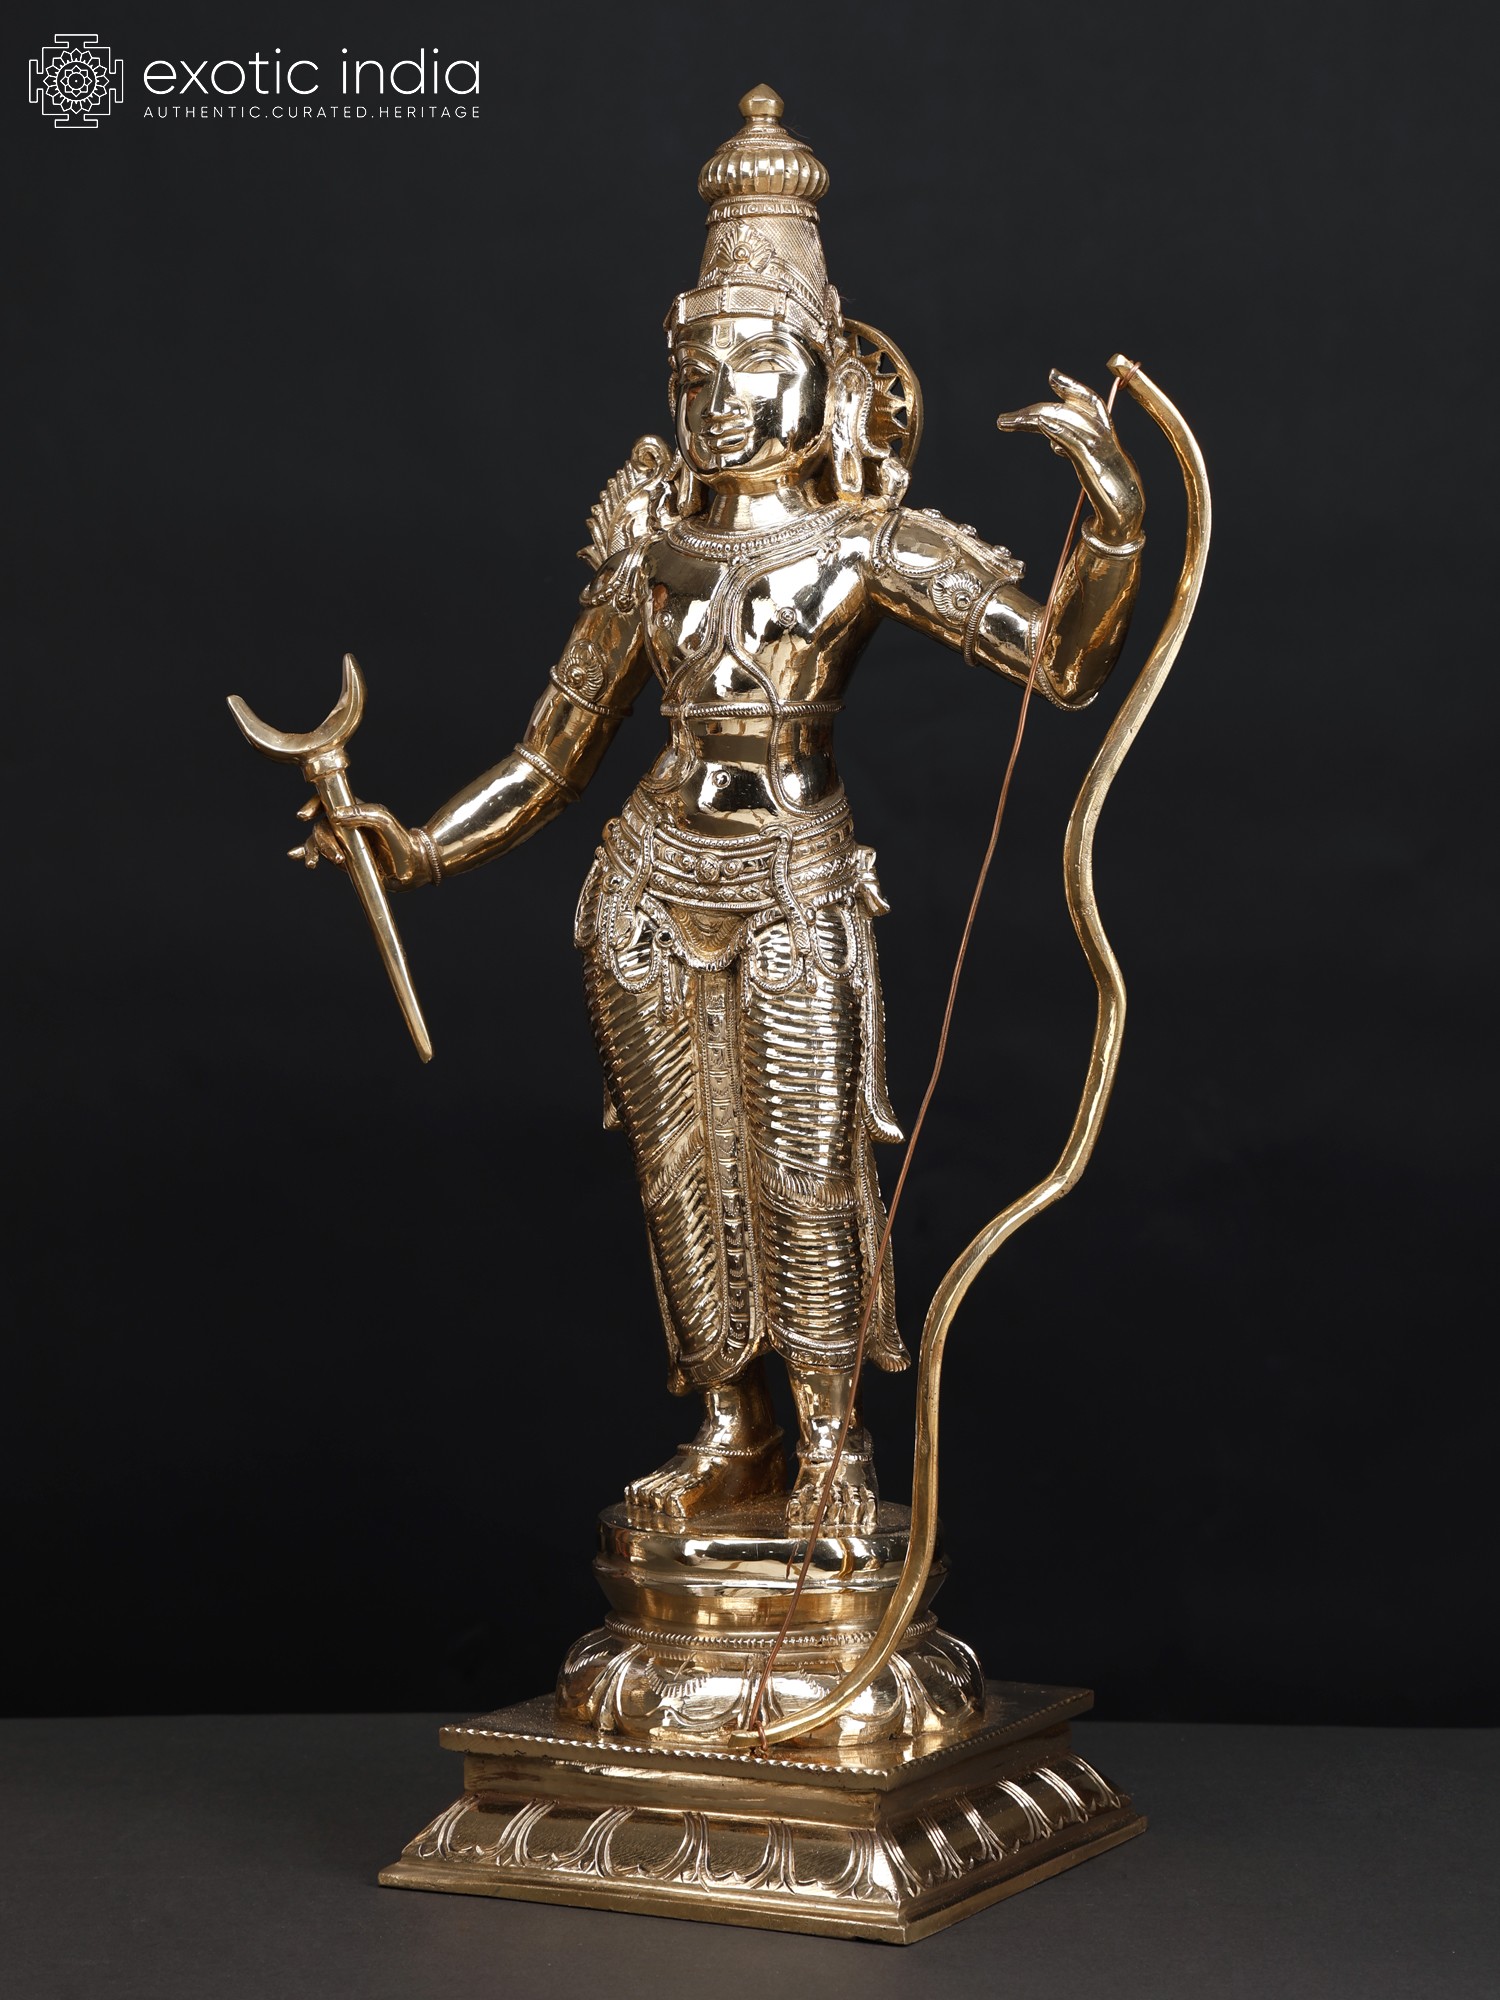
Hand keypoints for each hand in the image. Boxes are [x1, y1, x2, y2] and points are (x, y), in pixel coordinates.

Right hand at [289, 796, 434, 888]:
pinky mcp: (343, 858)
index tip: (304, 816)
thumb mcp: (383, 821)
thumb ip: (363, 813)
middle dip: (324, 842)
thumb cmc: (400, 840)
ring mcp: (343, 841)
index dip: (313, 805)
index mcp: (353, 810)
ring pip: (318, 840)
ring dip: (314, 850)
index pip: (327, 801)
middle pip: (321, 826)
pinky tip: (295, 855)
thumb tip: (335, 815)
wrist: (411, 868)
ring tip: (314, 864)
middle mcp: (345, 824)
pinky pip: (321, 854)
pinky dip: (306, 853)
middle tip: (339, 857)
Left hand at [996, 369, 1143, 542]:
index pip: (1090, 404)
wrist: (1127, 523)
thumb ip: (1075, 451)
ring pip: (1066, 423)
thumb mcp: (1091, 469)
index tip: (1053, 376)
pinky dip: (1054, 430)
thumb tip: (1054, 443)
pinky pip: (1072, 441)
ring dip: (1033, 419)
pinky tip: (1038, 426)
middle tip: (1005, 420)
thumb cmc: (1110, 499)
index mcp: (1106, 438)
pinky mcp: (1092, 467)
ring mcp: (1099, 452)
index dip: (1073, 388)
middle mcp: (1104, 440)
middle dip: (1036, 409)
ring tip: (1006, 423)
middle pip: (1070, 411)